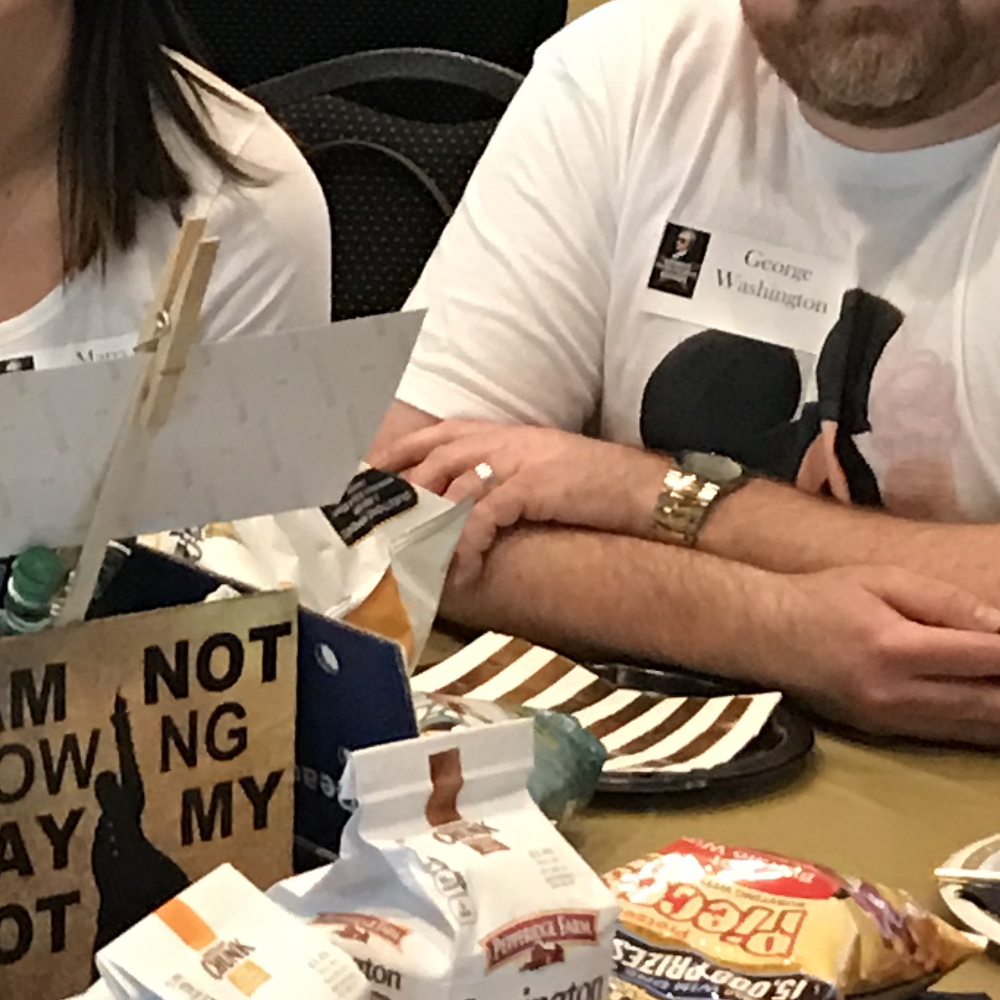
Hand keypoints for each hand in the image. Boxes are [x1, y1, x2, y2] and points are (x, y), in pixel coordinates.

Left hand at [376, 417, 664, 542]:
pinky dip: (465, 542)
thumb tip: (454, 505)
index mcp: (493, 432)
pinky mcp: (530, 484)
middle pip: (425, 462)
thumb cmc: (589, 484)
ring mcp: (512, 459)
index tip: (358, 483)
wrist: (641, 488)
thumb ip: (491, 477)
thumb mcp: (532, 470)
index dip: (389, 460)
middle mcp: (497, 439)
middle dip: (396, 498)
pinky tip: (460, 567)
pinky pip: (482, 513)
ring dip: (425, 528)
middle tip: (372, 532)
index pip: (427, 439)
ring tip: (407, 560)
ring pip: (446, 488)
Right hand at [765, 567, 999, 744]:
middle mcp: (894, 690)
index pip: (977, 655)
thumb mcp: (884, 578)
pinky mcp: (883, 730)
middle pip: (981, 703)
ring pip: (967, 727)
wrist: (763, 634)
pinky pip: (946, 734)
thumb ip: (943, 600)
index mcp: (895, 645)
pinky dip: (984, 732)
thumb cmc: (825, 595)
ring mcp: (888, 717)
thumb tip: (998, 624)